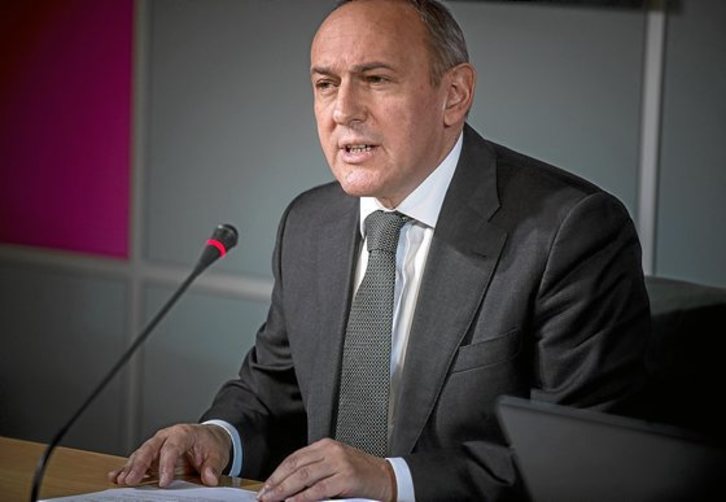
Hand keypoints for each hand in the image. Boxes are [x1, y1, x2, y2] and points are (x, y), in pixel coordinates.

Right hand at [108, 423, 230, 487]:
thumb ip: (213, 466)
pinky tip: (116, 477)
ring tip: (121, 480)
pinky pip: (138, 461)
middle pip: (150, 448)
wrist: (209, 438)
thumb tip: (210, 479)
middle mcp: (166, 437)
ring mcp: (157, 445)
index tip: (164, 482)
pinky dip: (127, 469)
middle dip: (139, 464)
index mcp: (183, 433)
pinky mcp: (152, 456)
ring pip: (140, 454)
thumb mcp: (217, 454)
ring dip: (130, 467)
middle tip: (131, 480)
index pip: (172, 447)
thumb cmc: (210, 444)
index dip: (166, 465)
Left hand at [257, 438, 395, 501]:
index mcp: (325, 445)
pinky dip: (303, 497)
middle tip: (263, 496)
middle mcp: (331, 451)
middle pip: (296, 466)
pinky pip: (319, 489)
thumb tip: (287, 484)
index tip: (265, 487)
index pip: (294, 458)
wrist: (386, 477)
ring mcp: (339, 463)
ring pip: (304, 476)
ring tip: (272, 500)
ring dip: (284, 490)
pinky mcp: (346, 478)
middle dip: (276, 483)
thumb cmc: (359, 473)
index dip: (277, 473)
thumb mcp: (334, 464)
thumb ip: (314, 469)